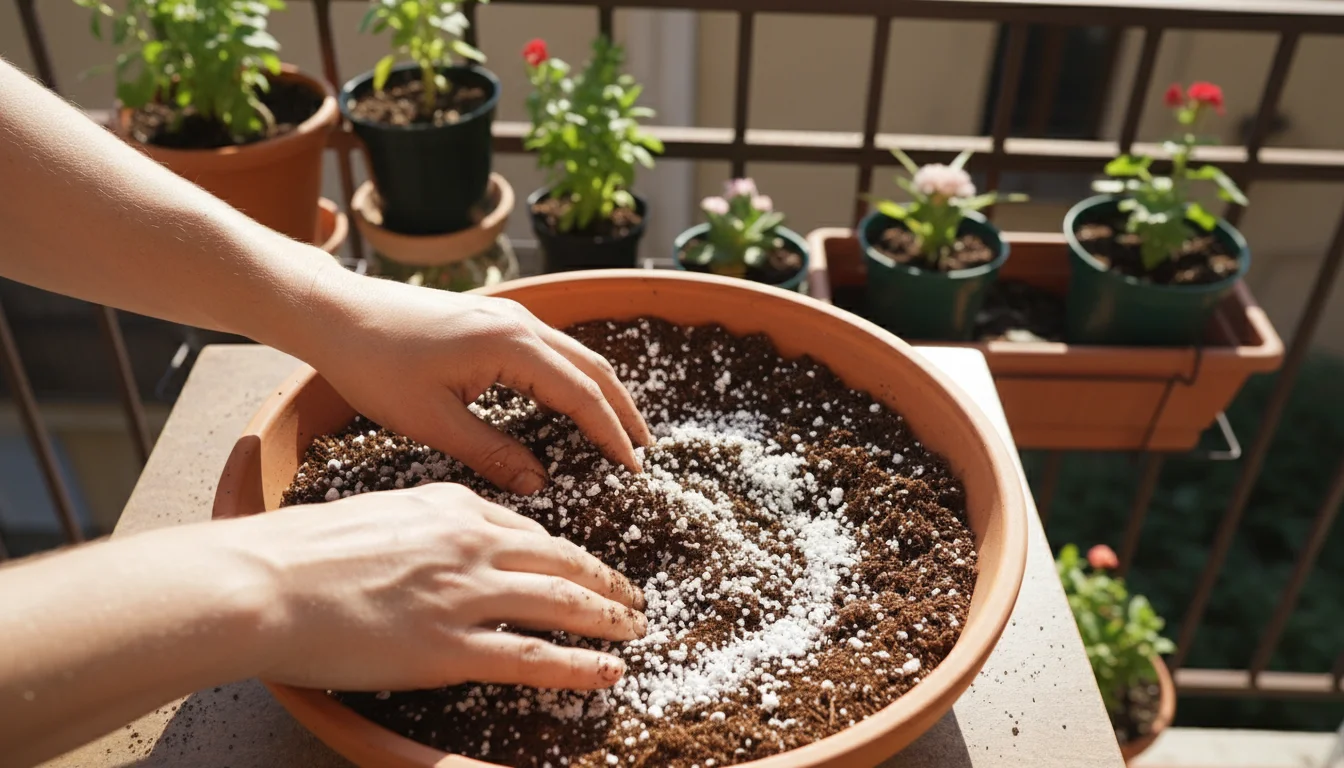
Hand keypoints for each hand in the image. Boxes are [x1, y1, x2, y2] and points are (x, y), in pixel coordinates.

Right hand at [241, 483, 646, 691]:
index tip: (590, 569)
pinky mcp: (451, 648)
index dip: (570, 556)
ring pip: (562, 605)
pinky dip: (579, 666)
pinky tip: (607, 673)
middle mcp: (472, 545)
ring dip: (607, 620)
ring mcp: (466, 596)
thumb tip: (456, 543)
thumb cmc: (305, 550)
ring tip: (633, 633)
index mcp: (453, 508)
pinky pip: (534, 658)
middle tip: (634, 600)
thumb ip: (430, 526)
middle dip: (606, 583)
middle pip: (563, 563)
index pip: (532, 532)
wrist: (265, 581)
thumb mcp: (381, 513)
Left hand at [302, 272, 651, 495]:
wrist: (337, 312)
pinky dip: (575, 378)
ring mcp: (510, 316)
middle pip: (594, 368)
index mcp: (511, 346)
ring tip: (621, 430)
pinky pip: (553, 349)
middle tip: (645, 452)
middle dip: (623, 411)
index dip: (611, 434)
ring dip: (603, 391)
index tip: (633, 468)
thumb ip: (491, 453)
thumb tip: (540, 482)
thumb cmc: (376, 366)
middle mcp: (521, 324)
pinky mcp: (495, 319)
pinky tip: (572, 404)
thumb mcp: (432, 422)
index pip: (582, 394)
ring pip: (576, 355)